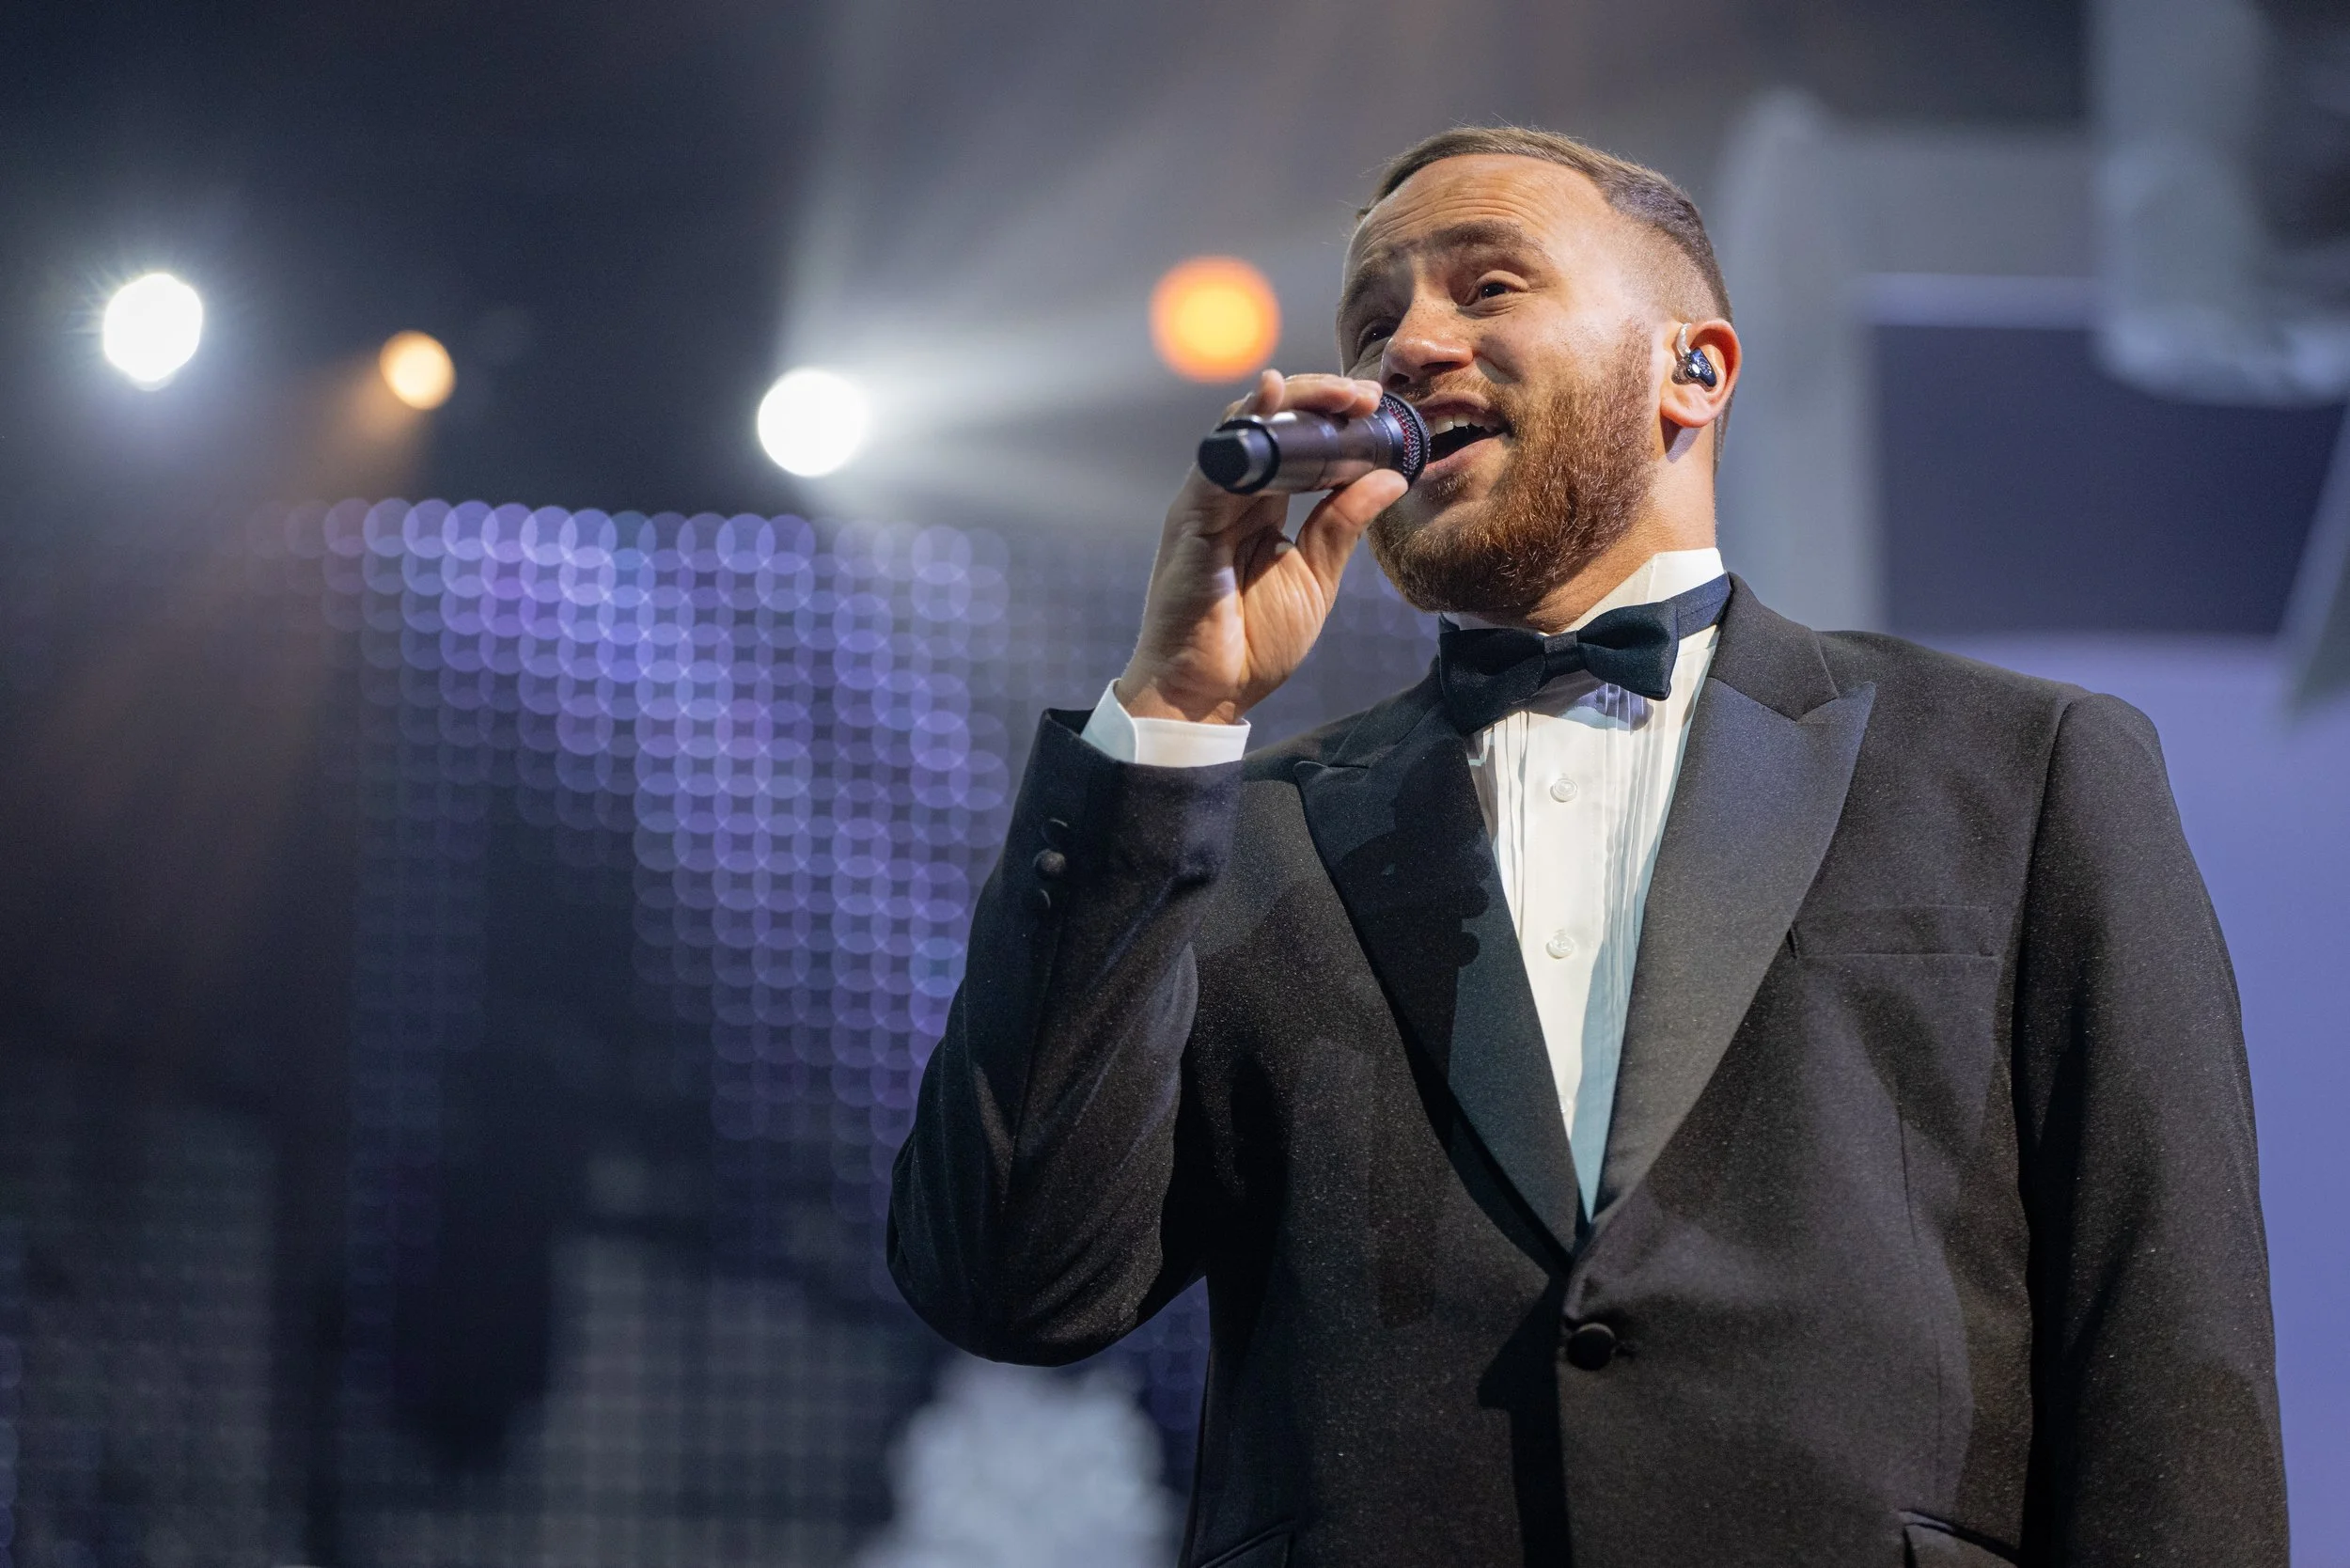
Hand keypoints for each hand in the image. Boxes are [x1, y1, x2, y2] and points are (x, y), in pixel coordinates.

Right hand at [1115, 370, 1409, 724]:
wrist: (1206, 693)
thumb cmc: (1252, 643)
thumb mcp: (1315, 578)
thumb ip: (1343, 525)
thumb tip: (1389, 478)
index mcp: (1260, 508)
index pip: (1293, 444)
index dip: (1332, 420)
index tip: (1376, 409)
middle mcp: (1232, 496)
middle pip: (1270, 423)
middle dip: (1319, 399)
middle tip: (1365, 396)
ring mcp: (1207, 502)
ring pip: (1245, 427)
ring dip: (1293, 403)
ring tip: (1340, 397)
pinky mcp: (1189, 517)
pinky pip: (1218, 458)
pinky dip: (1245, 425)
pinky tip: (1271, 398)